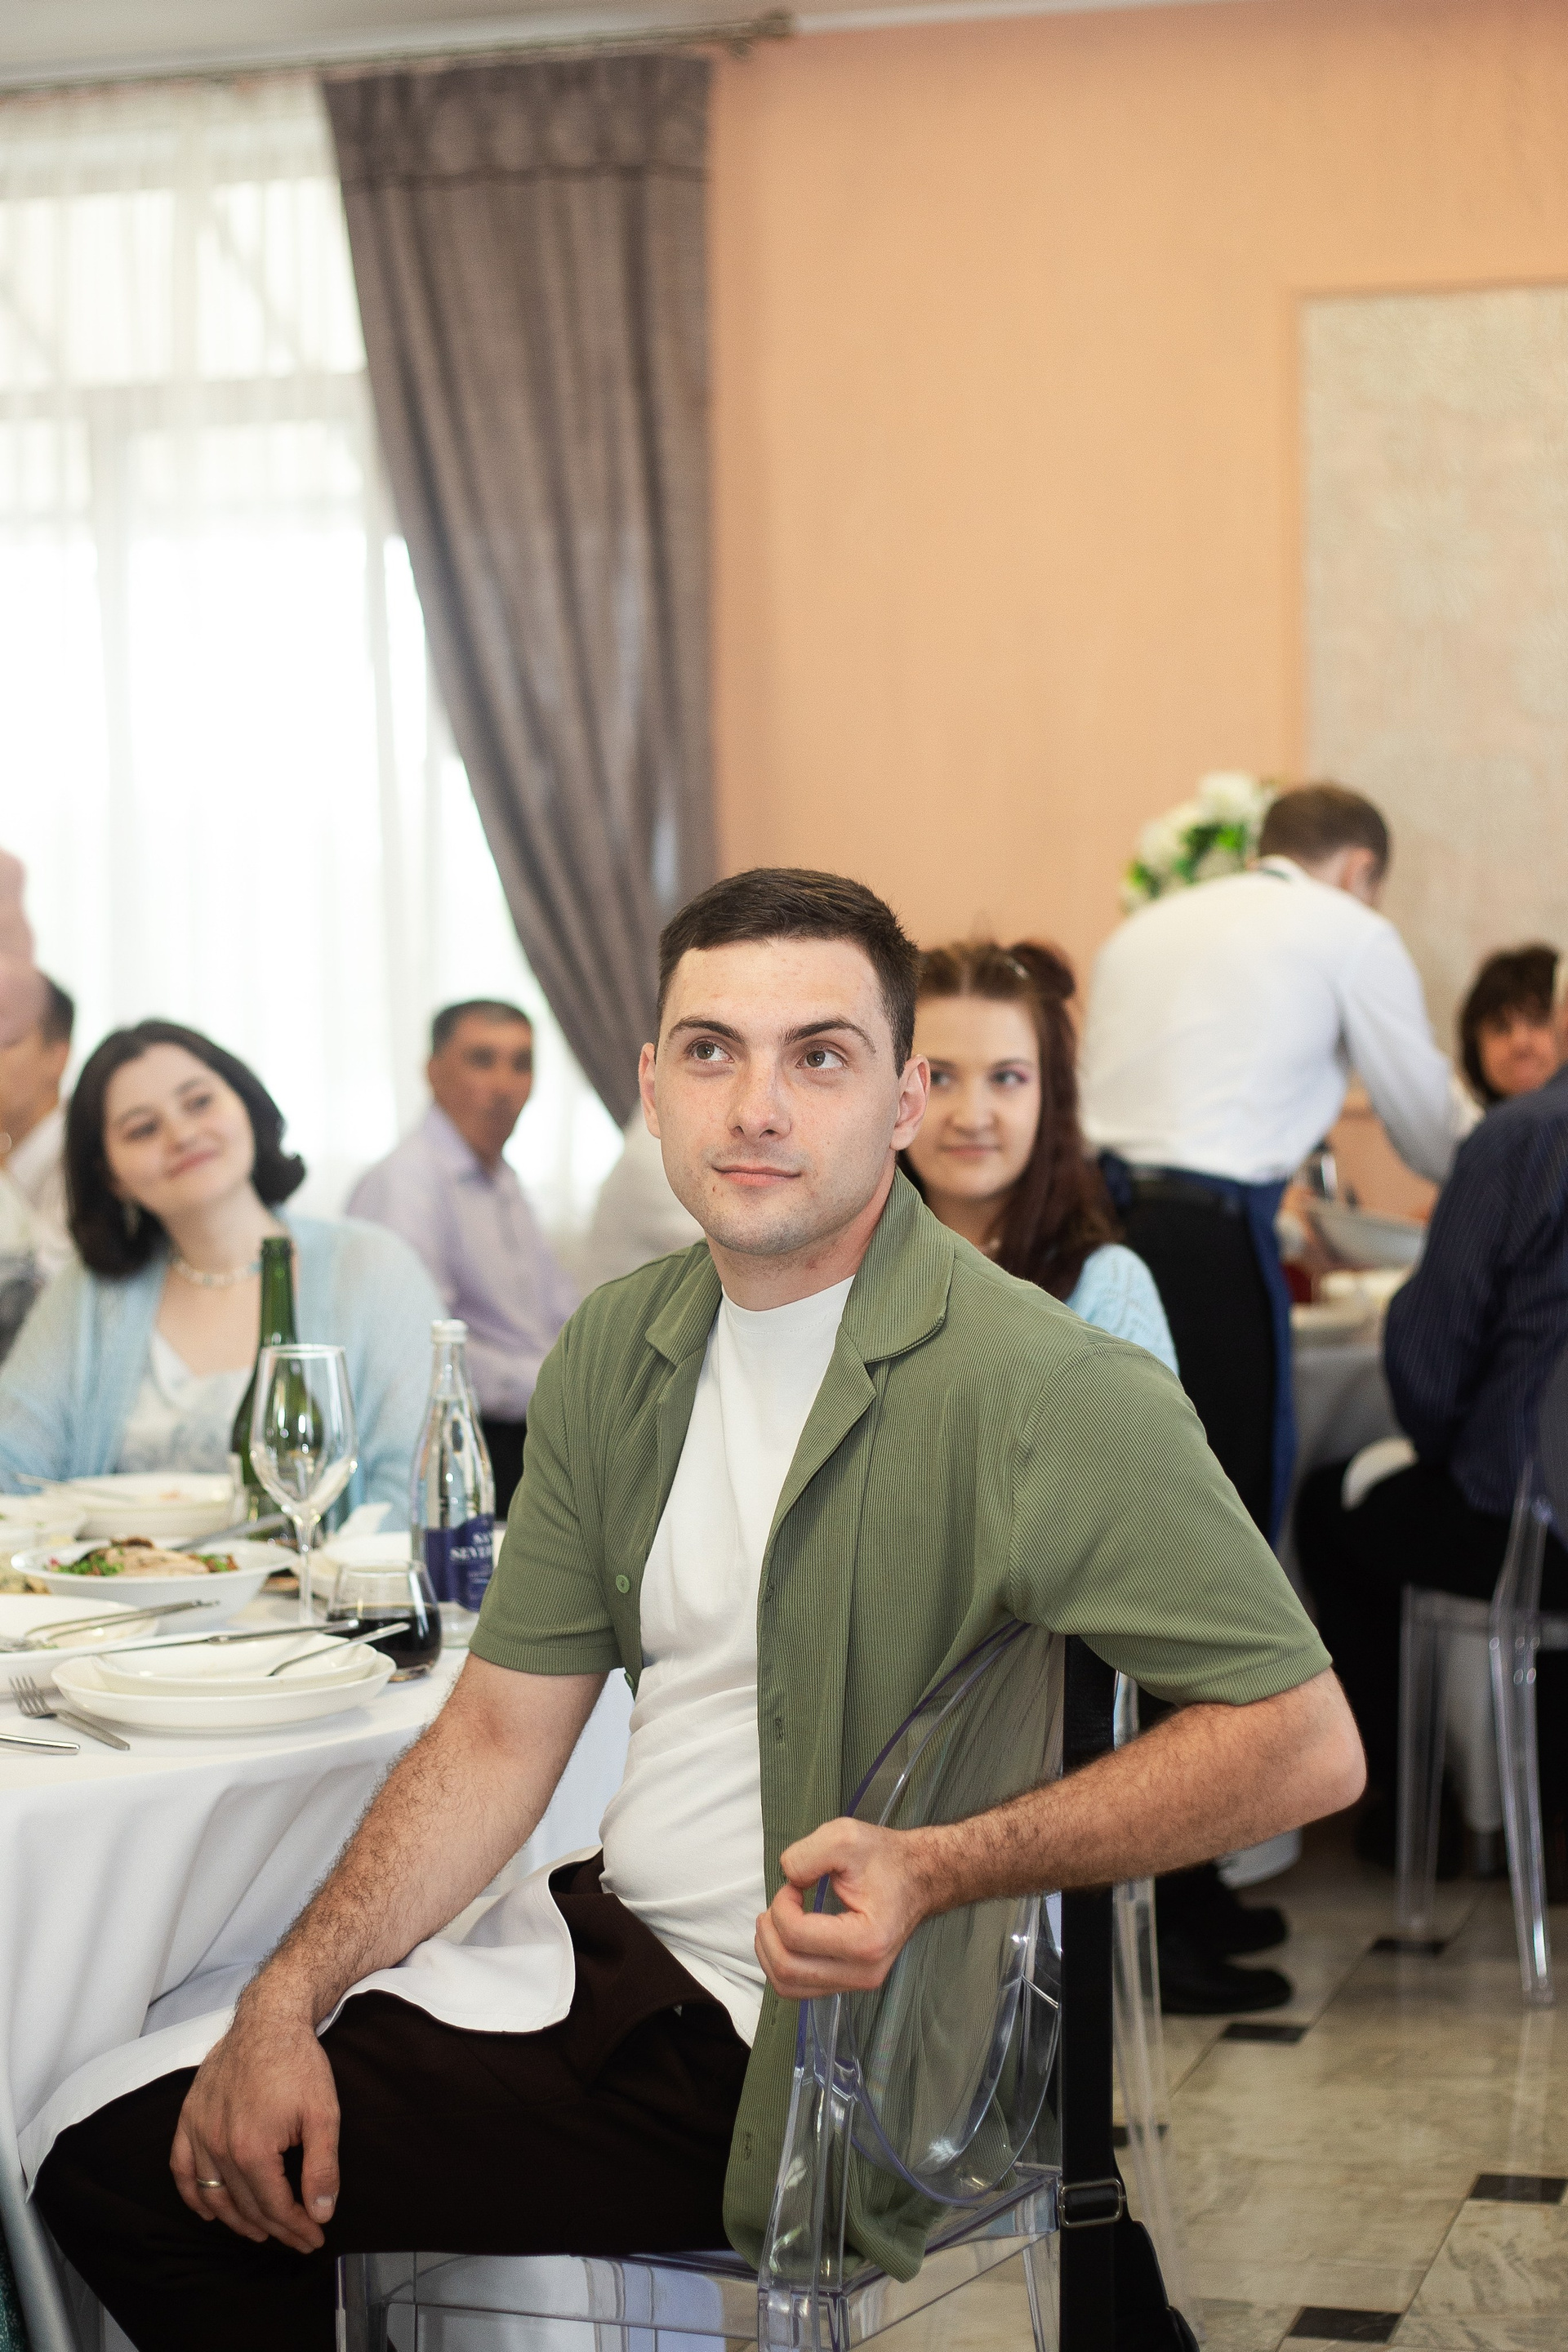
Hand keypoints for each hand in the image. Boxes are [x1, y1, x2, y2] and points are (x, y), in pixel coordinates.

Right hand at [170, 1999, 340, 2251]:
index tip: (315, 2239)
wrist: (269, 2019)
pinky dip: (194, 2195)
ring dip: (236, 2220)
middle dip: (276, 2228)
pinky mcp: (189, 2118)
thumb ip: (322, 2167)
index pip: (275, 2206)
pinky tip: (210, 2209)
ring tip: (261, 2231)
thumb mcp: (324, 2113)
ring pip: (213, 2195)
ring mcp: (199, 2132)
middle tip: (297, 2238)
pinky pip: (181, 2169)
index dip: (297, 2228)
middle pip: (246, 2205)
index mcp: (252, 2148)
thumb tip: (321, 2214)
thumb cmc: (299, 2063)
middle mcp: (219, 2146)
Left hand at [754, 1818, 935, 2001]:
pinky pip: (798, 1988)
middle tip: (780, 1902)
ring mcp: (857, 1982)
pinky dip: (780, 1963)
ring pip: (788, 1985)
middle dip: (769, 1931)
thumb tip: (787, 1879)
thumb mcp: (845, 1836)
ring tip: (776, 1920)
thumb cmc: (886, 1859)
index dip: (781, 1905)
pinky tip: (785, 1935)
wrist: (918, 1878)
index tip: (793, 1885)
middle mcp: (863, 1972)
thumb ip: (806, 1855)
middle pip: (787, 1968)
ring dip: (768, 1951)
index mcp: (866, 1940)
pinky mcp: (848, 1983)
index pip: (796, 1935)